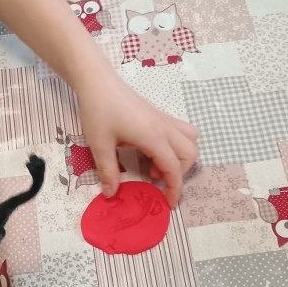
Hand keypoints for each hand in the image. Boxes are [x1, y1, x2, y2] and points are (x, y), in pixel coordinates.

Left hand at [76, 65, 198, 206]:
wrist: (97, 82)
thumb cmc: (98, 111)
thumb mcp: (100, 145)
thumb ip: (108, 171)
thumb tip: (111, 194)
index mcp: (153, 136)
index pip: (173, 167)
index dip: (174, 188)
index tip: (168, 203)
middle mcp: (164, 128)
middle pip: (189, 154)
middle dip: (178, 172)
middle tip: (152, 177)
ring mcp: (163, 119)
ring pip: (190, 140)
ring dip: (180, 157)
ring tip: (153, 164)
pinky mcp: (158, 115)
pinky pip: (179, 132)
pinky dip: (173, 146)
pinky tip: (148, 149)